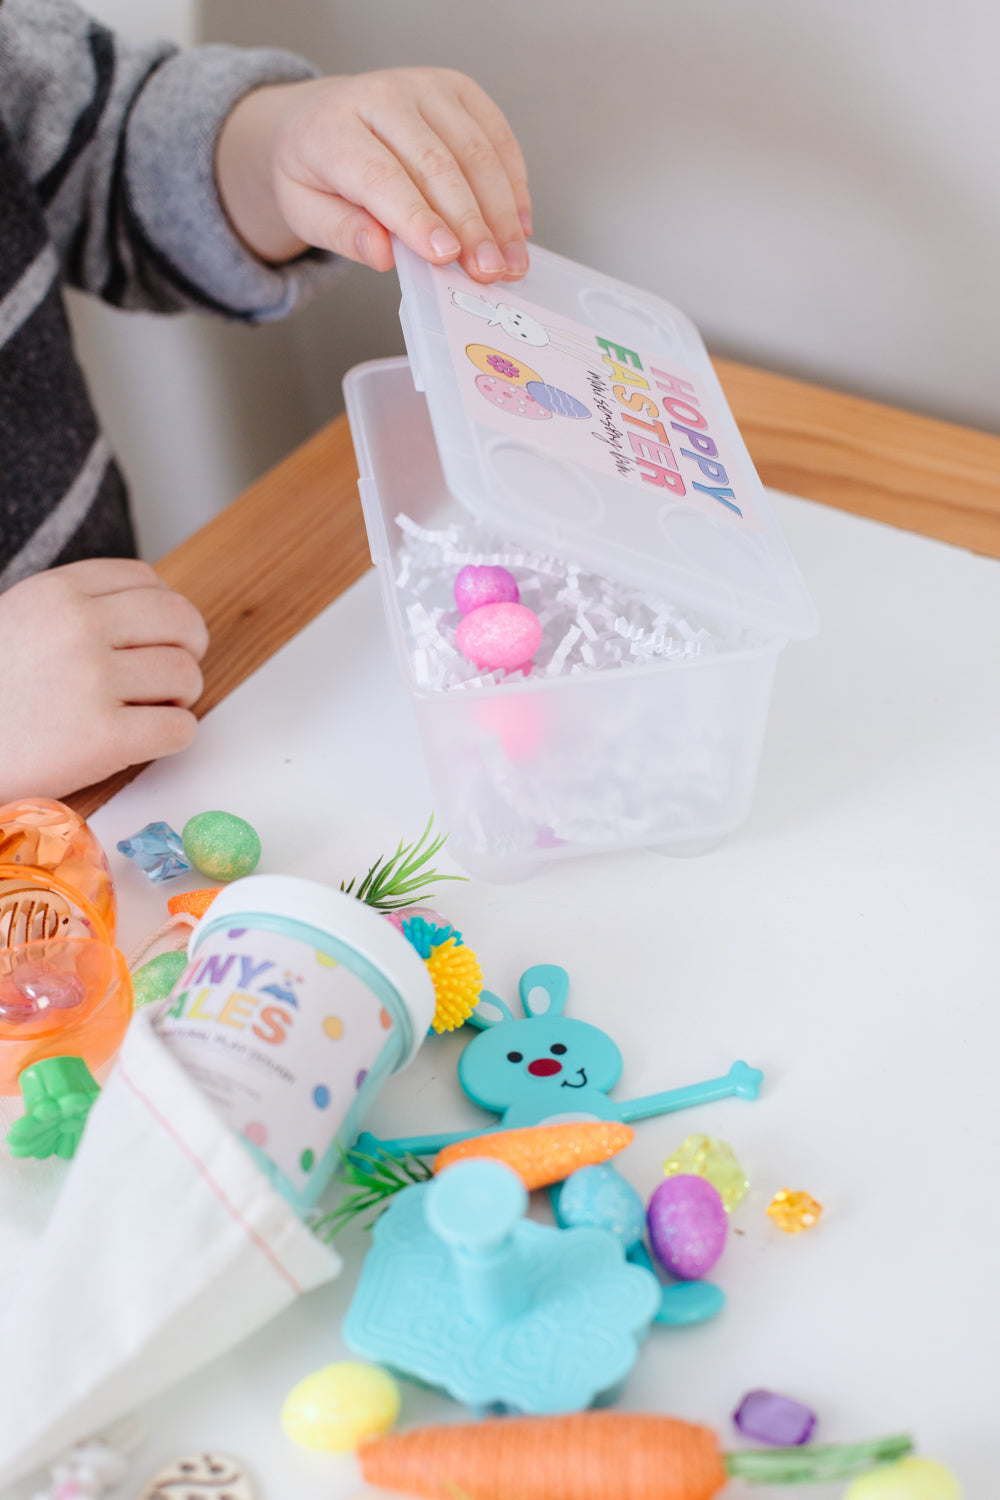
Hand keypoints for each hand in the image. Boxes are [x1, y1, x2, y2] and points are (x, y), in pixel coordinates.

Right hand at [0, 559, 207, 800]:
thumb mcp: (18, 620)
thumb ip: (75, 609)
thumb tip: (151, 612)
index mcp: (57, 592)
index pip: (147, 580)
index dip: (165, 612)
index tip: (159, 636)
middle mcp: (78, 626)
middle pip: (180, 620)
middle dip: (188, 649)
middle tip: (173, 677)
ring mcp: (91, 680)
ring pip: (185, 675)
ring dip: (180, 697)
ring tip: (149, 710)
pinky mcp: (103, 737)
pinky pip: (179, 728)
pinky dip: (173, 736)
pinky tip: (143, 739)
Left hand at [216, 67, 530, 281]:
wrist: (324, 119)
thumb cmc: (317, 172)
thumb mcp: (304, 211)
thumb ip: (341, 233)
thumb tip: (382, 253)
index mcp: (332, 127)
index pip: (381, 175)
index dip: (416, 217)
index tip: (445, 255)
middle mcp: (381, 95)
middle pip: (436, 164)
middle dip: (469, 225)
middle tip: (487, 271)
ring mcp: (424, 87)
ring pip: (475, 151)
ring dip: (500, 212)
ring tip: (511, 262)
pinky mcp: (458, 89)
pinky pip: (497, 137)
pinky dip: (513, 185)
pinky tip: (518, 228)